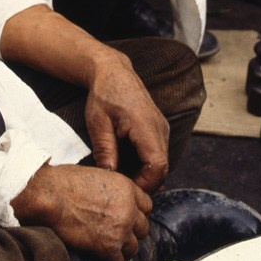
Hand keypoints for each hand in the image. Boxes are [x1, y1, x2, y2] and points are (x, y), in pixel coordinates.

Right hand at [12, 163, 151, 260]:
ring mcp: (120, 229)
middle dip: (130, 231)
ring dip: (121, 248)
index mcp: (127, 188)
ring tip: (106, 244)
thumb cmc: (65, 182)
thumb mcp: (97, 175)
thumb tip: (113, 201)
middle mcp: (129, 209)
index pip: (147, 206)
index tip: (126, 217)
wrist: (50, 195)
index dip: (135, 212)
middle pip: (143, 228)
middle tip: (115, 232)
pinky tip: (99, 255)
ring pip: (133, 248)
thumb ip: (112, 189)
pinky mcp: (108, 248)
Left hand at [85, 50, 169, 193]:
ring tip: (121, 175)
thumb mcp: (98, 123)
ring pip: (161, 162)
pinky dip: (146, 164)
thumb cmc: (104, 94)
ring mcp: (162, 128)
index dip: (144, 184)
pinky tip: (127, 163)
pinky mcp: (159, 129)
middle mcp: (159, 127)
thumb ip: (105, 150)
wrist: (113, 72)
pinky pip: (158, 153)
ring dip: (145, 174)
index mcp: (145, 125)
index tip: (124, 189)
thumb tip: (109, 177)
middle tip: (120, 186)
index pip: (157, 166)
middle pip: (162, 168)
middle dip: (144, 182)